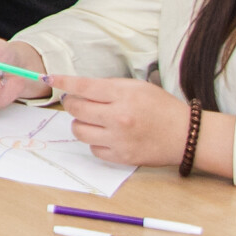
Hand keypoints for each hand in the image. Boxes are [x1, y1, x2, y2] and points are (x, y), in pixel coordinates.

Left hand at [58, 76, 193, 165]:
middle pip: (76, 109)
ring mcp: (119, 139)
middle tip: (77, 101)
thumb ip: (109, 87)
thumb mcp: (137, 87)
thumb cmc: (162, 107)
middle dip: (71, 103)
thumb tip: (79, 89)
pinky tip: (106, 135)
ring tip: (92, 120)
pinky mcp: (121, 157)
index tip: (49, 78)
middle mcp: (119, 117)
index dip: (63, 81)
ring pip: (79, 130)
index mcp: (124, 95)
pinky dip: (95, 141)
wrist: (186, 135)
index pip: (84, 86)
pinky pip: (93, 148)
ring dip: (80, 123)